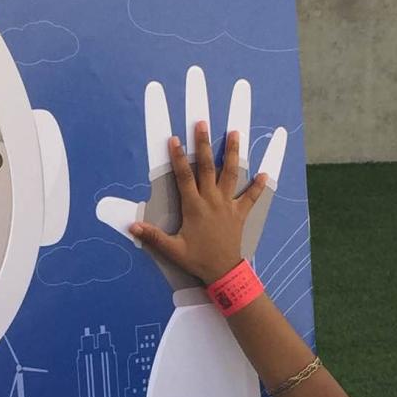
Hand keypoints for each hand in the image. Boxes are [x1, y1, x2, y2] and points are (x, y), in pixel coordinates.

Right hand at [95, 66, 287, 287]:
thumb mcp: (172, 250)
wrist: (223, 272)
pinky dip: (257, 185)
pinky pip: (250, 196)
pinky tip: (264, 172)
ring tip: (234, 133)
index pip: (184, 177)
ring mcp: (228, 205)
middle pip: (207, 167)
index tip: (174, 139)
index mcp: (194, 207)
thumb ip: (152, 236)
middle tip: (201, 123)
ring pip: (230, 174)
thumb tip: (131, 226)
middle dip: (203, 144)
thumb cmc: (197, 260)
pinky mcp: (240, 213)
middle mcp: (212, 201)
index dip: (178, 158)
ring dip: (232, 153)